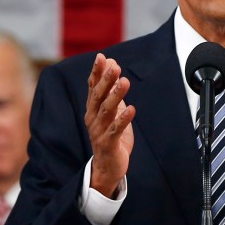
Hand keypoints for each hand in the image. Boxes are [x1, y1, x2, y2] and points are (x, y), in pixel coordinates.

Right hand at [85, 53, 135, 197]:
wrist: (107, 167)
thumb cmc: (110, 136)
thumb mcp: (111, 111)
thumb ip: (111, 90)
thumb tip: (113, 65)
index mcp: (92, 110)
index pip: (93, 87)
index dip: (96, 72)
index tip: (101, 57)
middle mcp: (93, 118)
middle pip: (98, 97)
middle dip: (106, 80)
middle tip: (115, 67)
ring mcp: (99, 131)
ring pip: (107, 111)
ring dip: (116, 96)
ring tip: (125, 82)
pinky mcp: (108, 144)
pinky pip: (115, 130)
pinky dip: (123, 119)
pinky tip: (131, 109)